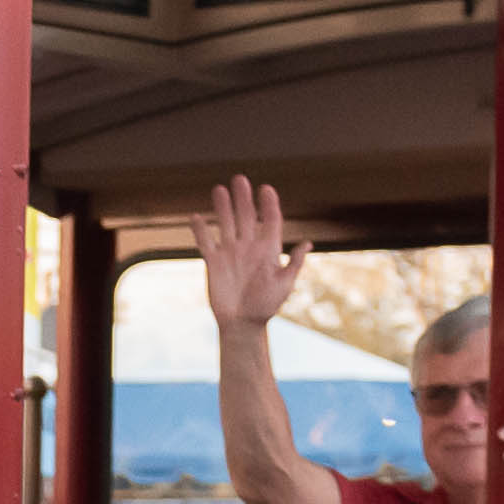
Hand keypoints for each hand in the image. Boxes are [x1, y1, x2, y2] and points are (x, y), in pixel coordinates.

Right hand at [196, 175, 300, 332]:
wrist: (242, 324)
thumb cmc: (266, 307)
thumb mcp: (284, 285)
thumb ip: (294, 263)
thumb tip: (307, 244)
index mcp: (268, 250)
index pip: (270, 221)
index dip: (269, 205)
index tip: (266, 189)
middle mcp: (248, 247)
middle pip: (246, 216)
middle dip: (243, 198)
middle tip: (240, 179)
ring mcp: (230, 253)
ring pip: (226, 223)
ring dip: (223, 207)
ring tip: (219, 189)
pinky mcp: (214, 262)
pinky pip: (206, 242)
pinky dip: (200, 230)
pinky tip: (196, 217)